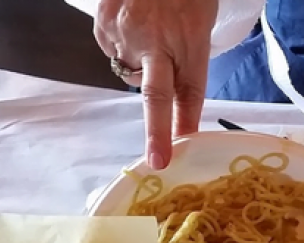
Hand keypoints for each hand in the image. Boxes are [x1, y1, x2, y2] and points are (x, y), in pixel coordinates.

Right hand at [94, 0, 218, 168]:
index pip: (189, 94)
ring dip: (140, 63)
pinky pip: (112, 52)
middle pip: (156, 96)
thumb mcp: (199, 25)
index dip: (182, 126)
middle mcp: (158, 42)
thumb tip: (176, 108)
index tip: (171, 156)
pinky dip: (122, 45)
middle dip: (157, 132)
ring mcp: (128, 34)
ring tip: (149, 33)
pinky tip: (132, 24)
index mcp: (190, 42)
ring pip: (130, 72)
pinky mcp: (104, 26)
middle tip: (156, 158)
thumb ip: (186, 62)